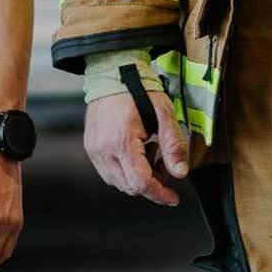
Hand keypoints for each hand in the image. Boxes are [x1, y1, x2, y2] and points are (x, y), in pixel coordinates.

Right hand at [84, 87, 188, 206]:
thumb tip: (180, 173)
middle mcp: (103, 149)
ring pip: (118, 182)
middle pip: (129, 187)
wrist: (112, 72)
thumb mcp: (164, 113)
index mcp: (122, 141)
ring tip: (151, 153)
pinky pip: (109, 172)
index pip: (141, 183)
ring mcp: (94, 150)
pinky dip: (126, 170)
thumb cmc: (138, 88)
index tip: (173, 199)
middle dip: (152, 183)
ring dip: (138, 177)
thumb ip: (173, 144)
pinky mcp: (91, 147)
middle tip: (165, 164)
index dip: (159, 194)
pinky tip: (137, 152)